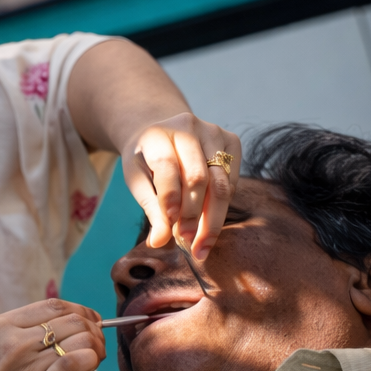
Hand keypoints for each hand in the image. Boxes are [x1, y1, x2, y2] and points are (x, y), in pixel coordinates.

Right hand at [0, 299, 105, 370]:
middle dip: (94, 329)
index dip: (80, 310)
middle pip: (71, 320)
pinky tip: (89, 365)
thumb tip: (57, 328)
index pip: (54, 305)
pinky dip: (87, 360)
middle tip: (98, 345)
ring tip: (94, 359)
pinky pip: (71, 364)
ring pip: (79, 340)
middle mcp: (15, 339)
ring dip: (96, 347)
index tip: (91, 320)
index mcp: (2, 324)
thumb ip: (17, 335)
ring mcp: (27, 365)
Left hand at [121, 111, 240, 259]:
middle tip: (188, 243)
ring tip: (202, 244)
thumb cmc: (147, 161)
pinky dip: (222, 205)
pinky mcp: (232, 140)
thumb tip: (158, 242)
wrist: (162, 134)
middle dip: (193, 215)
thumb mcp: (138, 181)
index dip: (170, 197)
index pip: (167, 165)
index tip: (171, 227)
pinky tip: (210, 220)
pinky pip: (232, 180)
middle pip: (198, 178)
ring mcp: (213, 131)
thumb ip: (151, 209)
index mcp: (156, 134)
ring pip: (220, 183)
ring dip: (213, 218)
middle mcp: (187, 126)